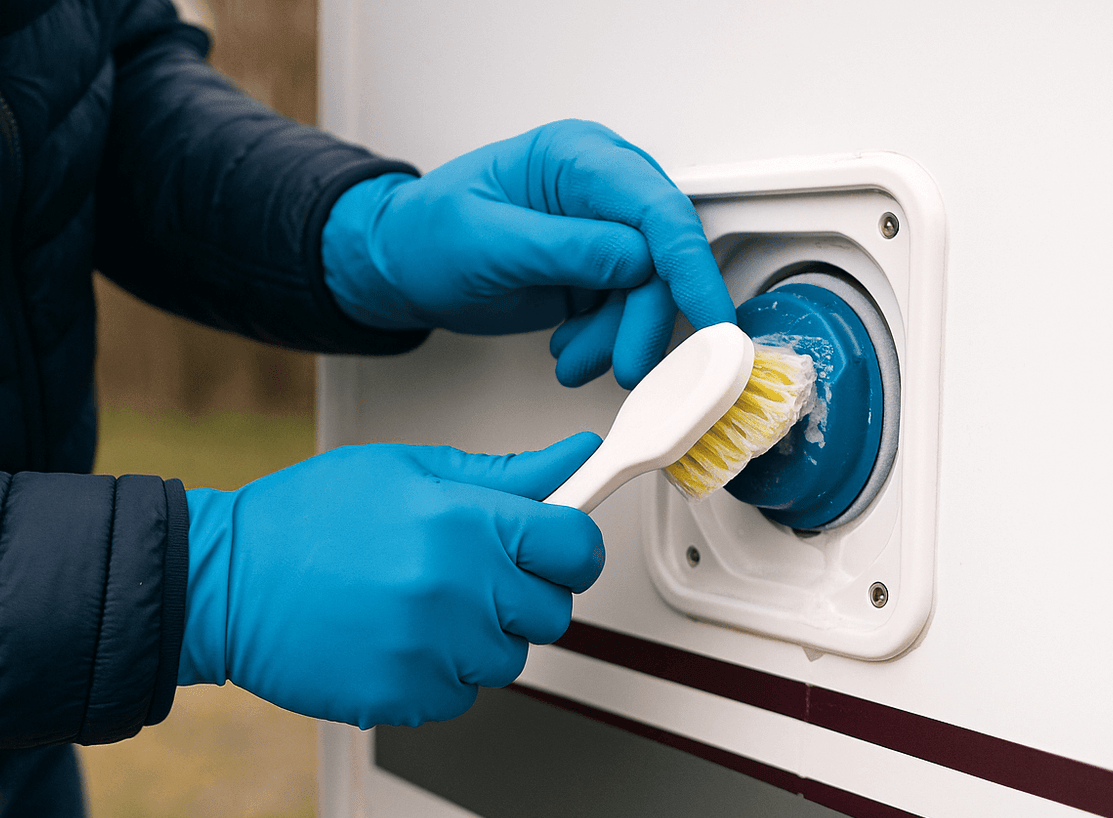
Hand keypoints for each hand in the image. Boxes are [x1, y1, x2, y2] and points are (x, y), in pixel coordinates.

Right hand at [178, 434, 604, 727]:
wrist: (224, 582)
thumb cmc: (305, 520)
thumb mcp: (406, 469)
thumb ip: (502, 474)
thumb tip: (573, 458)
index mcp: (462, 522)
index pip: (576, 546)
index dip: (572, 547)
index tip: (555, 548)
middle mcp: (456, 588)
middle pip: (552, 611)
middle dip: (521, 594)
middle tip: (467, 574)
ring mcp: (433, 649)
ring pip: (508, 658)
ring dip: (479, 637)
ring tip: (418, 605)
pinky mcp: (406, 696)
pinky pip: (462, 695)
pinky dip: (439, 674)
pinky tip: (396, 639)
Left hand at [321, 119, 734, 388]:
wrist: (401, 266)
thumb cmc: (425, 236)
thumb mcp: (486, 241)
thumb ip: (563, 248)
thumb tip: (633, 259)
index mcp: (576, 158)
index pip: (655, 208)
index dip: (688, 266)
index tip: (711, 319)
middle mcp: (600, 189)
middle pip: (662, 257)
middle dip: (646, 320)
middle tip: (627, 365)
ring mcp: (602, 232)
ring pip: (648, 294)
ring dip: (619, 339)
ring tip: (572, 361)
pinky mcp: (597, 271)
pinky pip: (626, 313)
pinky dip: (604, 343)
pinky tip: (569, 351)